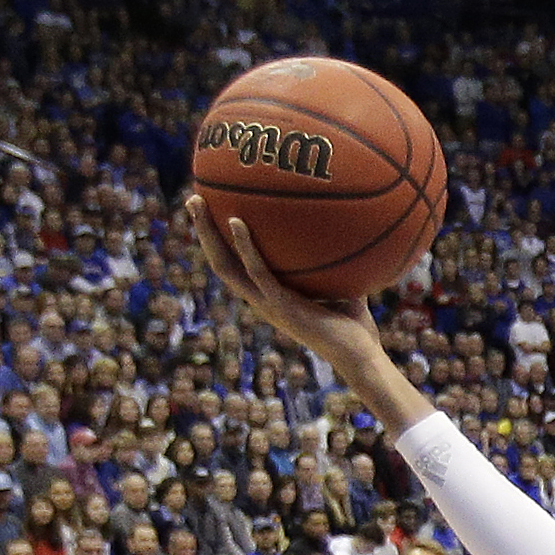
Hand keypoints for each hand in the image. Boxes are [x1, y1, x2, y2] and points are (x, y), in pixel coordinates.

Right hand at [184, 197, 383, 376]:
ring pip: (225, 266)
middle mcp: (260, 300)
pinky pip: (257, 272)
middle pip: (219, 261)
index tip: (214, 211)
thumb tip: (348, 231)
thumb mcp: (343, 287)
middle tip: (193, 197)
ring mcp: (267, 304)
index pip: (235, 266)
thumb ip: (338, 264)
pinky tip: (237, 222)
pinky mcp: (280, 306)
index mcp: (268, 296)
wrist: (361, 357)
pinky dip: (244, 247)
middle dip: (203, 231)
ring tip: (197, 201)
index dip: (220, 243)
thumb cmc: (354, 327)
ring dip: (208, 233)